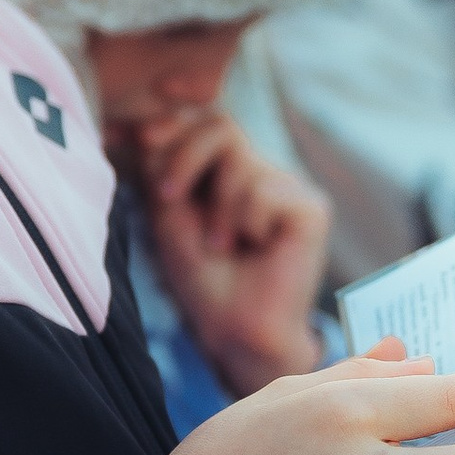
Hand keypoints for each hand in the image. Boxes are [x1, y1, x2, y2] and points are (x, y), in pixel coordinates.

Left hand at [132, 110, 329, 391]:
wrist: (236, 329)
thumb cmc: (204, 279)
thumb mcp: (171, 216)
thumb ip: (165, 169)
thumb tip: (151, 126)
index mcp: (232, 174)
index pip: (207, 125)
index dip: (176, 126)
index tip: (142, 139)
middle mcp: (264, 174)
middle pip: (223, 126)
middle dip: (185, 157)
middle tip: (168, 196)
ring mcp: (291, 189)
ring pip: (240, 162)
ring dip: (216, 209)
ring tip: (222, 244)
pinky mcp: (312, 209)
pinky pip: (264, 191)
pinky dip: (245, 222)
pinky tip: (256, 249)